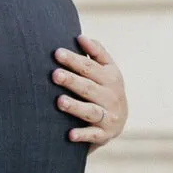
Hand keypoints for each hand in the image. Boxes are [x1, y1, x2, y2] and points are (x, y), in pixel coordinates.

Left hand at [53, 35, 127, 149]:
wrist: (118, 121)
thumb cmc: (105, 88)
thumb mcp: (107, 70)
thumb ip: (96, 52)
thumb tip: (81, 36)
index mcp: (111, 77)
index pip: (90, 67)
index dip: (74, 60)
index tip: (57, 53)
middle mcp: (112, 96)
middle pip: (89, 87)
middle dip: (72, 80)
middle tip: (55, 75)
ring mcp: (109, 116)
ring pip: (91, 111)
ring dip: (75, 106)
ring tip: (59, 101)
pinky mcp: (104, 135)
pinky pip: (93, 135)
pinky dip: (82, 135)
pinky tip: (69, 135)